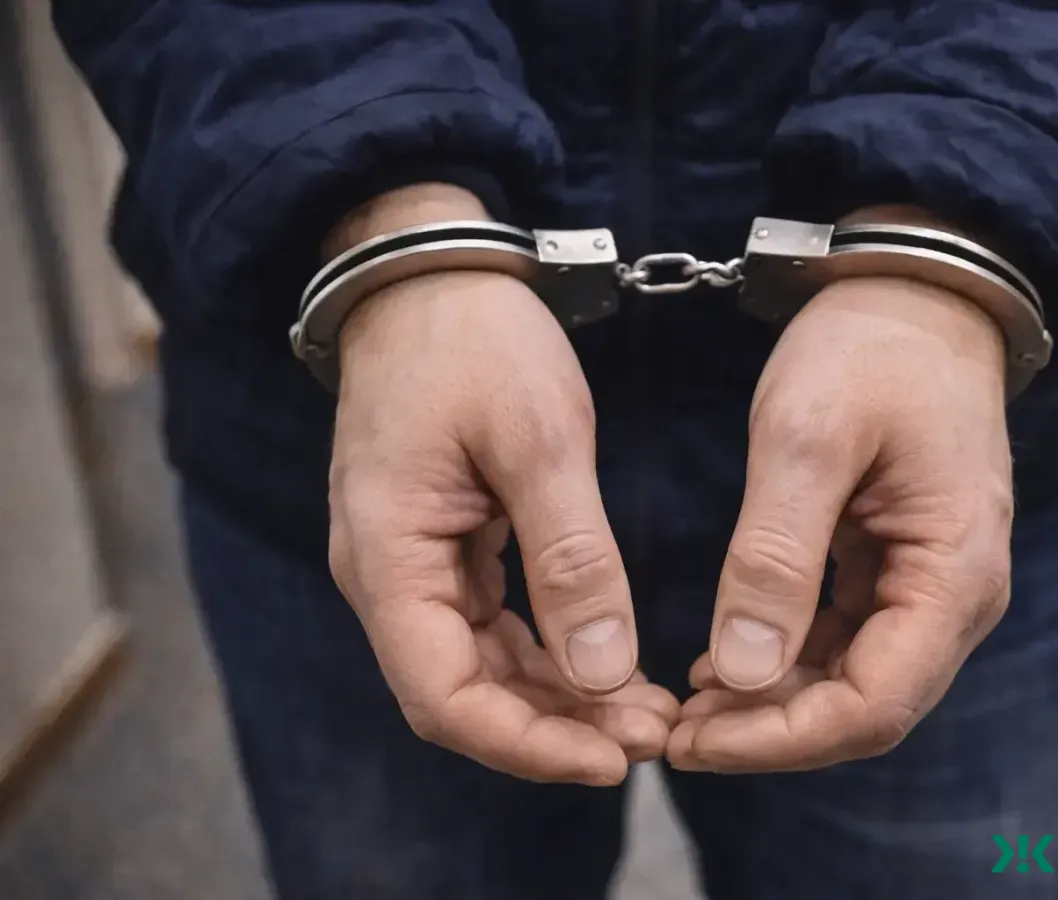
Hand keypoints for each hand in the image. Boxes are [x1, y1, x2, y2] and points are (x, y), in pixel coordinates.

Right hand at [328, 265, 676, 786]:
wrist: (432, 275)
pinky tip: (608, 663)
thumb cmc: (475, 339)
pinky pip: (490, 627)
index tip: (612, 760)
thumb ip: (570, 557)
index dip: (526, 745)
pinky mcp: (441, 548)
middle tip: (652, 733)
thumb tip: (603, 670)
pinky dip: (548, 654)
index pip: (444, 696)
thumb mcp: (537, 439)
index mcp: (388, 556)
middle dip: (556, 729)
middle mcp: (387, 576)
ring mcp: (410, 564)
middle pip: (462, 696)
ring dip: (558, 699)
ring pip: (481, 668)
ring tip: (646, 709)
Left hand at [667, 275, 1013, 772]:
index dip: (778, 739)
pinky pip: (845, 643)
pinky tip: (721, 662)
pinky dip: (784, 662)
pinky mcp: (901, 569)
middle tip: (671, 732)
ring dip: (771, 705)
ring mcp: (932, 586)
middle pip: (864, 710)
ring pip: (852, 685)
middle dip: (767, 731)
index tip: (690, 741)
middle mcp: (957, 598)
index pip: (873, 707)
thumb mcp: (809, 437)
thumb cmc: (872, 348)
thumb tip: (740, 672)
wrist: (918, 295)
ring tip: (684, 706)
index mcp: (954, 575)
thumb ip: (776, 554)